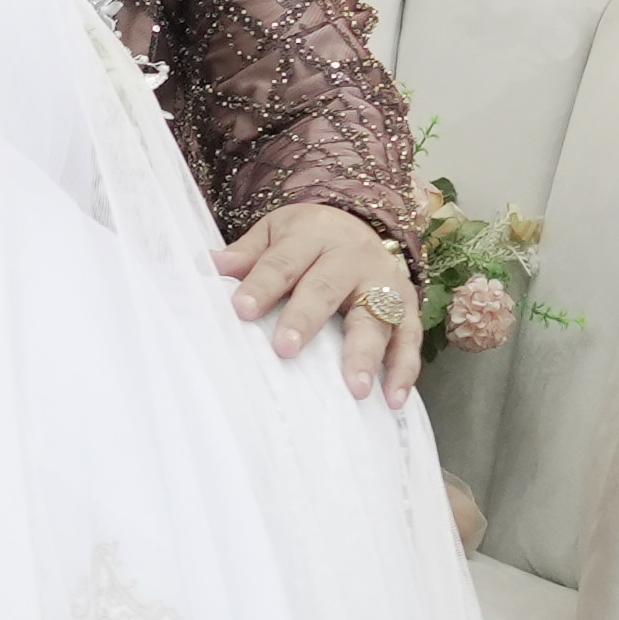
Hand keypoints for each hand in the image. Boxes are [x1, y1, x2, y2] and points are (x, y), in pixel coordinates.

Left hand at [215, 202, 421, 407]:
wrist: (358, 221)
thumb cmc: (305, 238)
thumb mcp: (274, 232)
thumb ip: (247, 254)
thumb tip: (208, 266)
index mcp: (313, 233)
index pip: (283, 261)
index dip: (262, 285)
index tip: (241, 310)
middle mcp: (352, 256)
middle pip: (327, 288)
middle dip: (306, 319)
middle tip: (286, 350)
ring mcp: (384, 281)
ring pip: (375, 317)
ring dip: (364, 354)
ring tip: (354, 388)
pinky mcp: (406, 306)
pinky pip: (409, 337)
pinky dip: (404, 368)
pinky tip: (392, 398)